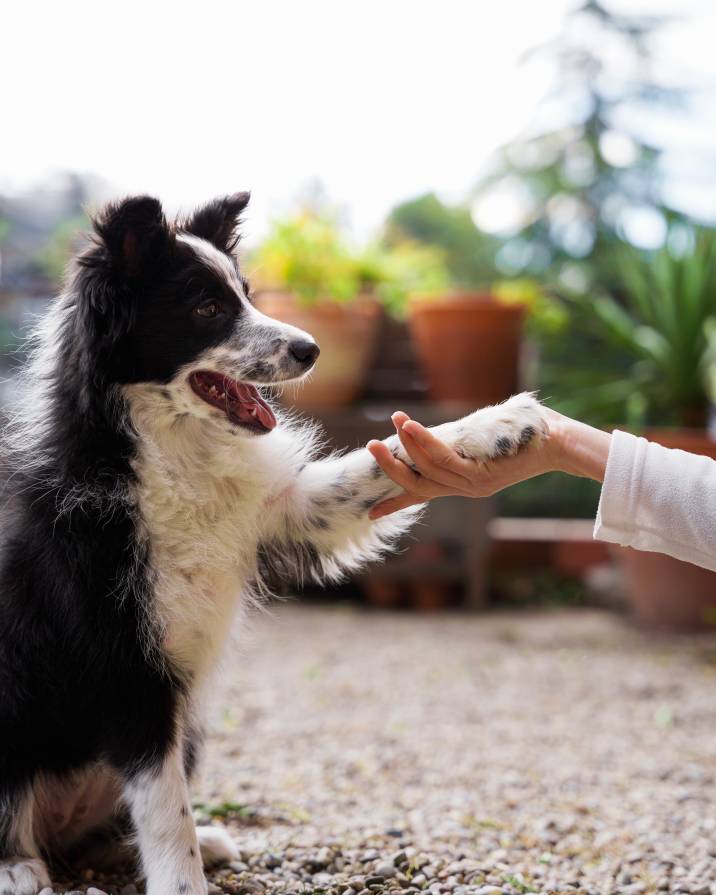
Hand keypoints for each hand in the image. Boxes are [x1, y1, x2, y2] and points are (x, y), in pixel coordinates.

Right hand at [366, 408, 608, 518]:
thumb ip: (453, 440)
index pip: (423, 495)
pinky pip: (445, 459)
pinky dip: (425, 442)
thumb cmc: (523, 433)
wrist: (558, 441)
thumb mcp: (479, 438)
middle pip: (418, 484)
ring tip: (395, 423)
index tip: (370, 515)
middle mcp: (466, 490)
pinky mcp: (482, 475)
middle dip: (391, 468)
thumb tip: (422, 430)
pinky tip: (411, 427)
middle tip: (371, 446)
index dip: (396, 503)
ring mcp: (474, 485)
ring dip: (407, 446)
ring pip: (429, 469)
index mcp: (465, 485)